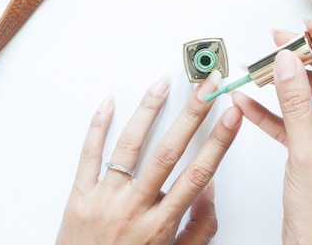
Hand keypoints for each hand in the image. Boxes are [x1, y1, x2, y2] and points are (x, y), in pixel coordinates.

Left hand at [56, 71, 241, 244]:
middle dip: (192, 115)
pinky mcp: (79, 196)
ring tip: (163, 84)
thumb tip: (209, 189)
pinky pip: (88, 155)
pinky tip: (110, 103)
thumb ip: (198, 227)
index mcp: (161, 225)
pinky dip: (98, 126)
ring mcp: (105, 200)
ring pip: (129, 146)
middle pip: (168, 153)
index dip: (219, 141)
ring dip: (149, 110)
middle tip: (207, 88)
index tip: (232, 115)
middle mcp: (134, 209)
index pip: (198, 174)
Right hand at [232, 20, 311, 244]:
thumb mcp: (307, 152)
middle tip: (281, 42)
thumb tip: (286, 62)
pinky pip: (298, 119)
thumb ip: (295, 102)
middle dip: (307, 61)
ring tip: (262, 67)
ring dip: (287, 84)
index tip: (311, 29)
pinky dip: (275, 111)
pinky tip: (250, 100)